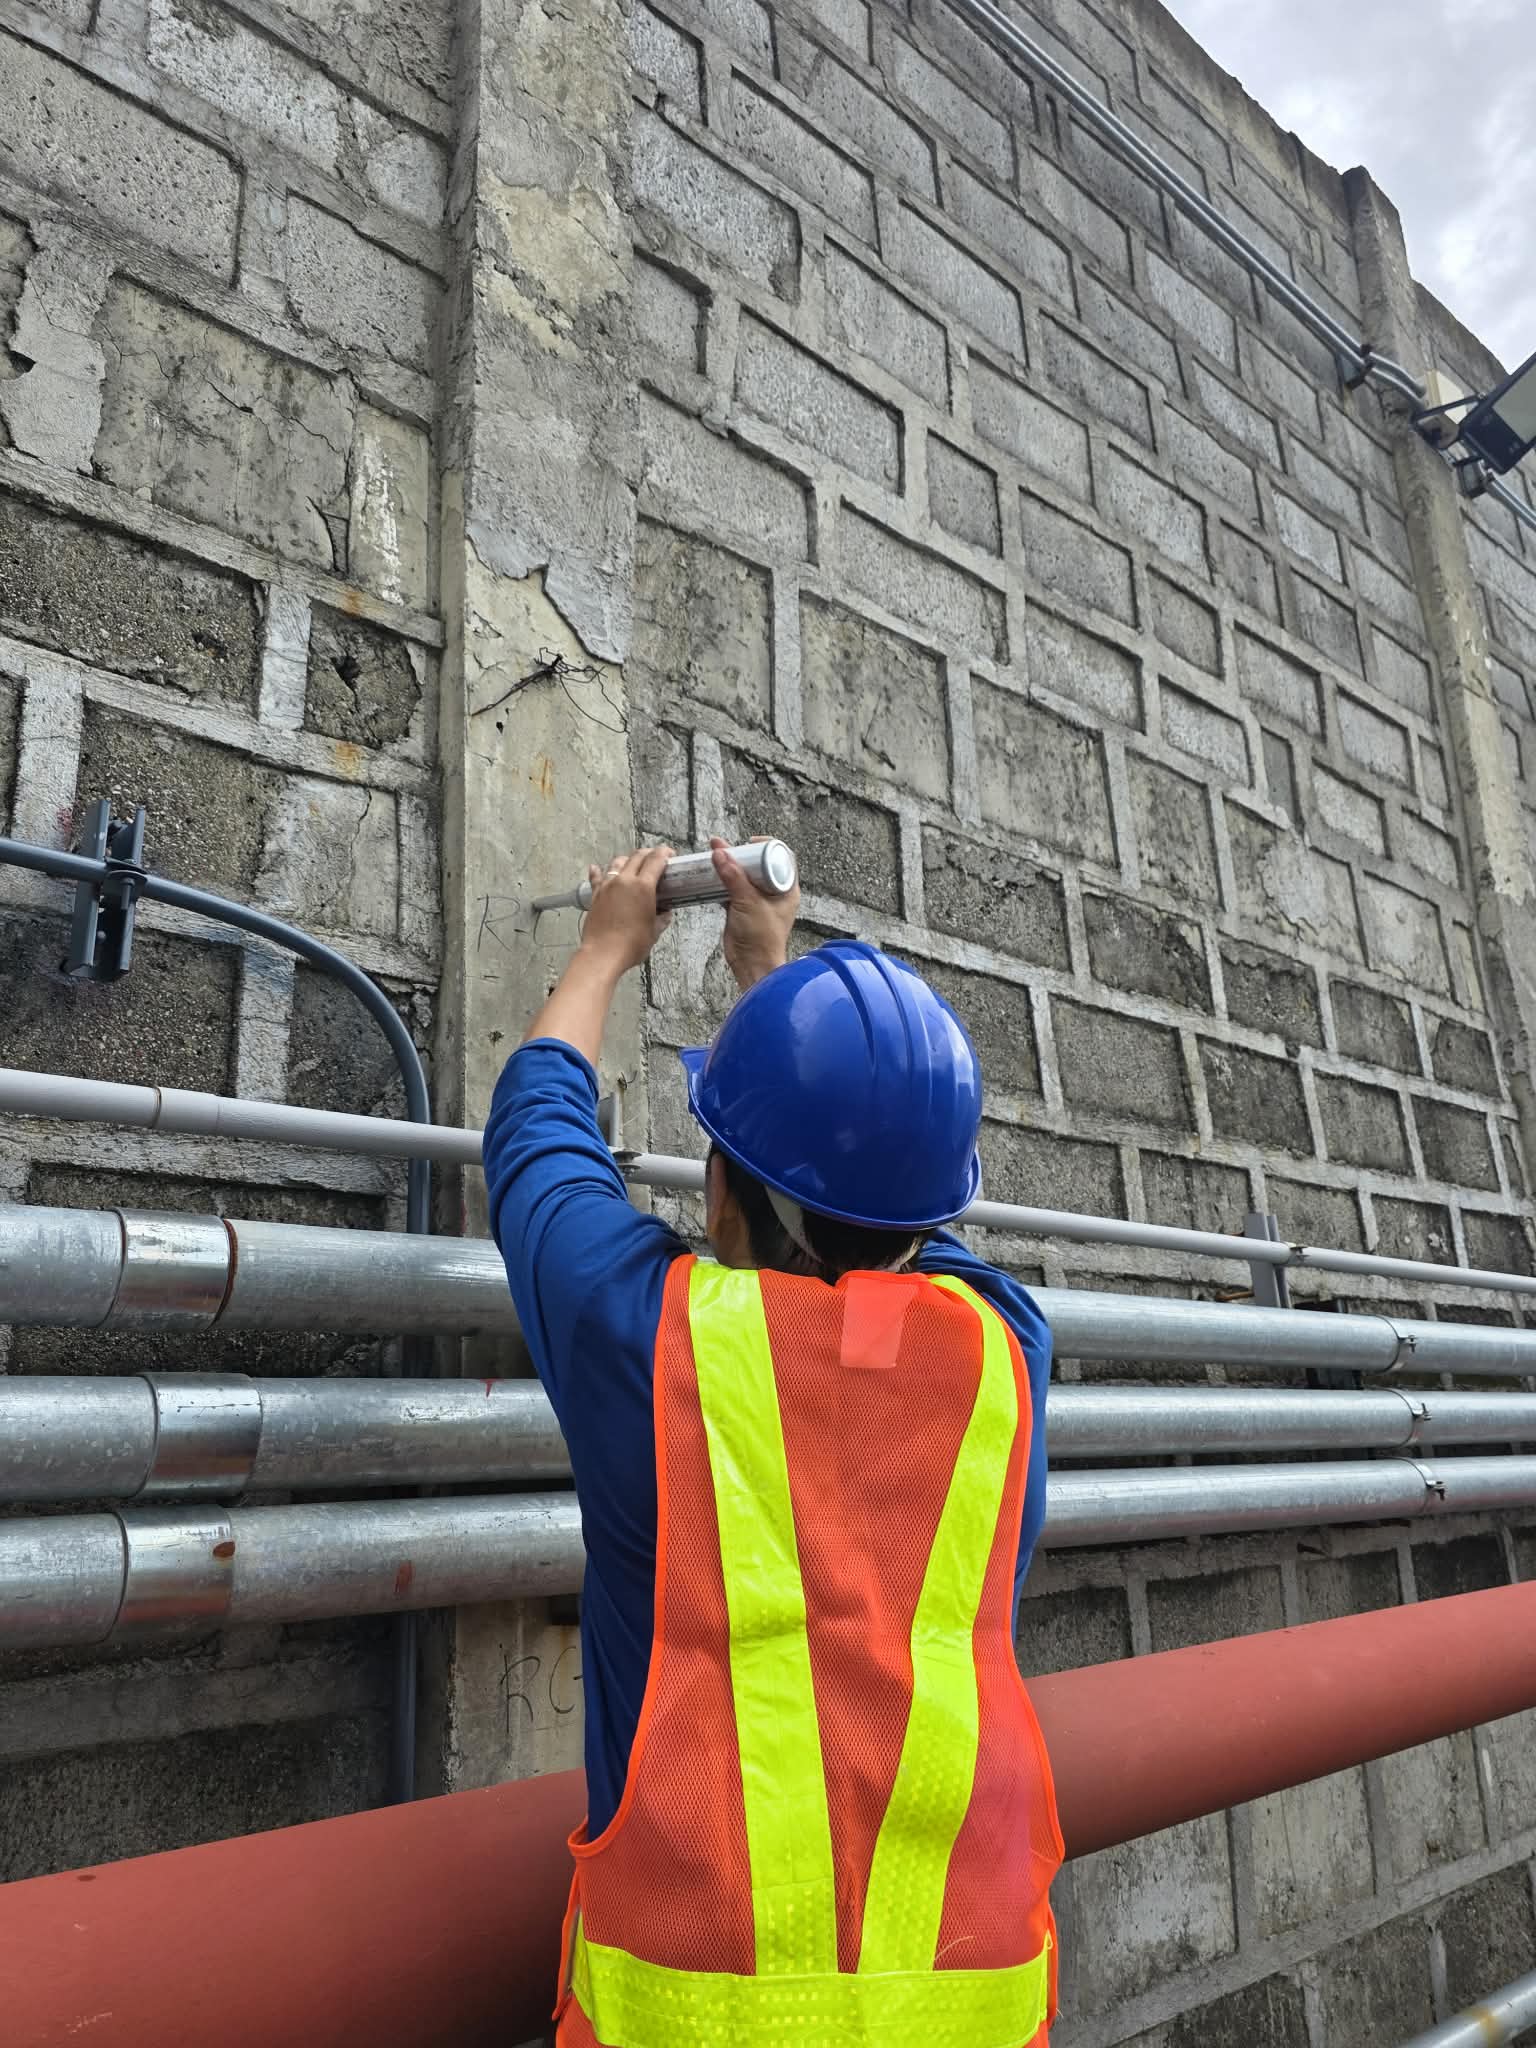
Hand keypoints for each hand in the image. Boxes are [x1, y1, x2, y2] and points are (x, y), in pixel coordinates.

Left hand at [581, 846, 674, 974]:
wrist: (603, 954)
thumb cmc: (631, 945)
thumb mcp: (654, 931)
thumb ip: (661, 918)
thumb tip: (665, 914)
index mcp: (643, 887)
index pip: (656, 860)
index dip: (664, 853)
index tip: (669, 854)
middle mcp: (624, 881)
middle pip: (637, 856)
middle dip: (648, 853)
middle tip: (656, 858)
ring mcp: (607, 886)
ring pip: (618, 862)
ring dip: (627, 860)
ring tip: (632, 865)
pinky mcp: (595, 895)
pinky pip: (597, 877)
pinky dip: (599, 871)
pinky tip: (596, 868)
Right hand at [713, 835, 799, 991]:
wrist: (752, 965)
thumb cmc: (762, 938)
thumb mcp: (748, 902)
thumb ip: (733, 877)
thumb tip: (720, 853)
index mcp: (786, 889)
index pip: (781, 857)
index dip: (766, 846)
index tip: (749, 843)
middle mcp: (774, 893)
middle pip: (758, 865)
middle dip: (741, 854)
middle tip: (726, 847)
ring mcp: (757, 901)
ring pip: (743, 877)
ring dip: (729, 867)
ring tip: (713, 855)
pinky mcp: (742, 909)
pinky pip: (731, 890)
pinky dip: (721, 882)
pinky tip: (709, 875)